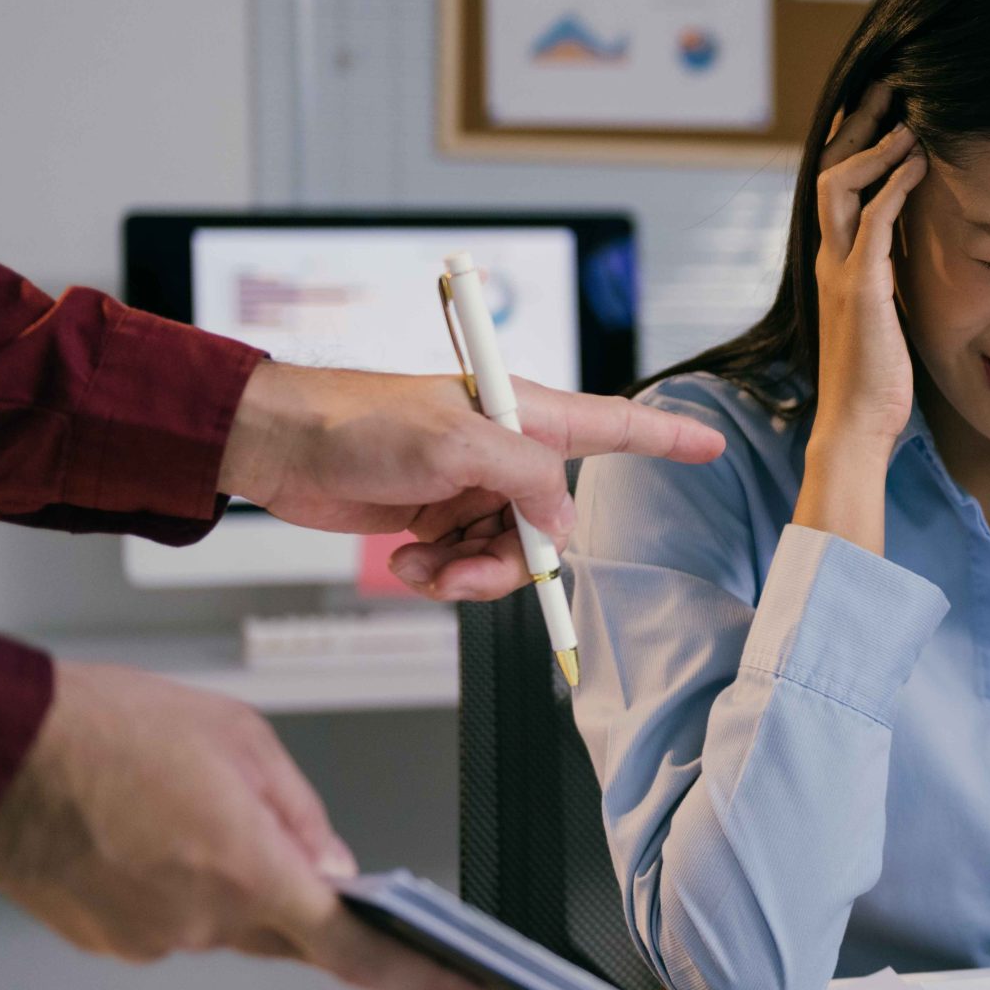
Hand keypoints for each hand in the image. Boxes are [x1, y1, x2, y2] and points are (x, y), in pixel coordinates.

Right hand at [0, 662, 486, 989]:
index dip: (419, 979)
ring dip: (215, 875)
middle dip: (283, 883)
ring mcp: (153, 940)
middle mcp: (206, 922)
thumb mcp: (243, 741)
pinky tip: (136, 836)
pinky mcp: (108, 944)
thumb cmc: (111, 728)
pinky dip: (167, 884)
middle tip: (232, 816)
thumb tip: (335, 867)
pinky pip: (167, 920)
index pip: (356, 947)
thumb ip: (301, 813)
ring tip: (166, 810)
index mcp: (253, 872)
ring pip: (221, 920)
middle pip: (284, 927)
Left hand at [219, 363, 725, 599]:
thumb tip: (560, 523)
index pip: (615, 424)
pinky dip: (440, 575)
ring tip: (421, 563)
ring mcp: (473, 489)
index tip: (710, 446)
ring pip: (511, 556)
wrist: (278, 448)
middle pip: (554, 524)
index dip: (666, 437)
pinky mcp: (440, 518)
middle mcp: (506, 452)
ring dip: (467, 573)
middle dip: (516, 559)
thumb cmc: (356, 422)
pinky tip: (405, 560)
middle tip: (465, 562)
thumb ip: (525, 477)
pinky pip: (468, 566)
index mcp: (524, 415)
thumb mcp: (454, 441)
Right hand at [806, 84, 927, 452]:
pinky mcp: (861, 289)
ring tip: (908, 117)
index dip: (855, 140)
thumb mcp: (884, 314)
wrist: (855, 425)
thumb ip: (888, 278)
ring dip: (875, 146)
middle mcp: (830, 257)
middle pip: (830, 168)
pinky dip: (894, 186)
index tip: (883, 107)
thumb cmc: (876, 379)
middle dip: (859, 123)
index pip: (836, 183)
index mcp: (835, 261)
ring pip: (840, 184)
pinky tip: (919, 163)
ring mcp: (842, 271)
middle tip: (889, 86)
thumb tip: (912, 258)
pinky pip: (873, 222)